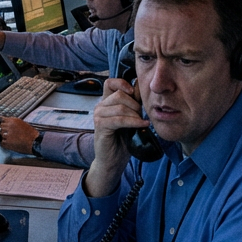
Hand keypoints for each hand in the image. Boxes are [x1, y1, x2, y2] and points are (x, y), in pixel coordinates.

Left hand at [0, 118, 39, 153]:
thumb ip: (14, 124)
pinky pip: (1, 142)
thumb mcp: (23, 124)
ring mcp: (7, 135)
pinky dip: (4, 143)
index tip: (6, 127)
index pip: (3, 120)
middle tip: (7, 134)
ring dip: (4, 137)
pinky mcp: (7, 143)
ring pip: (0, 135)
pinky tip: (8, 144)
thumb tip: (8, 125)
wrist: (34, 142)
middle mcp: (9, 126)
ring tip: (10, 139)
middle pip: (1, 127)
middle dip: (3, 130)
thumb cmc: (31, 134)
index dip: (5, 124)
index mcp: (13, 121)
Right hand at [85, 77, 148, 197]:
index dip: (123, 83)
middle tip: (141, 116)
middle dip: (135, 104)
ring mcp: (98, 115)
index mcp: (106, 101)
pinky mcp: (100, 126)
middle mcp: (100, 106)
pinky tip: (142, 125)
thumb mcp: (131, 117)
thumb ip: (134, 103)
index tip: (134, 93)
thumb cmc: (123, 139)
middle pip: (120, 94)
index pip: (111, 82)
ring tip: (142, 123)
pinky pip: (119, 119)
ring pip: (120, 107)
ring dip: (135, 115)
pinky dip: (134, 122)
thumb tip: (142, 87)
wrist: (113, 159)